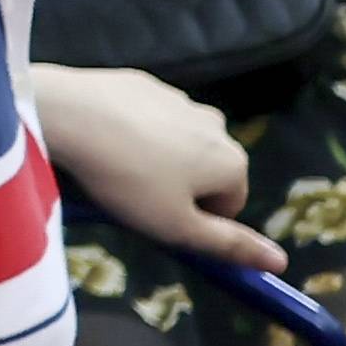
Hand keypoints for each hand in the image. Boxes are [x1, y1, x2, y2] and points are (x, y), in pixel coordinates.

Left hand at [38, 61, 279, 275]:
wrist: (66, 114)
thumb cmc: (126, 179)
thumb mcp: (178, 227)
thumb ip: (231, 246)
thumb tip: (279, 262)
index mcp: (232, 160)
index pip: (228, 206)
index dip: (193, 220)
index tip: (158, 218)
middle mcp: (215, 124)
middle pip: (202, 173)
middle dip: (174, 188)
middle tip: (132, 195)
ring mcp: (178, 98)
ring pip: (173, 145)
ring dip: (152, 160)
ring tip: (113, 168)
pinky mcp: (141, 82)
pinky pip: (143, 119)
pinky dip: (128, 131)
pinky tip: (99, 139)